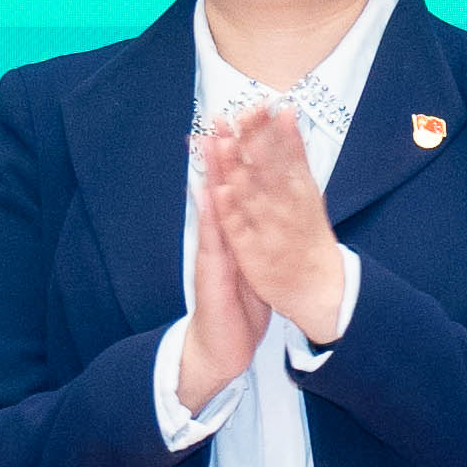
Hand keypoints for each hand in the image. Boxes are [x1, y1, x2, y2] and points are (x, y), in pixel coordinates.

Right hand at [174, 101, 356, 410]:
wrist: (220, 348)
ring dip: (211, 174)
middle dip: (221, 154)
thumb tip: (257, 214)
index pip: (233, 189)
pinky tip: (209, 192)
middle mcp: (219, 239)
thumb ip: (248, 239)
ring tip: (211, 140)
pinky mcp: (211, 273)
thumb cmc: (236, 308)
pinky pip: (212, 241)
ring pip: (211, 207)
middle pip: (219, 189)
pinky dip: (210, 217)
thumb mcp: (247, 268)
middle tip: (220, 117)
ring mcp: (213, 253)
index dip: (237, 159)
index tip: (240, 125)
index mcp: (232, 236)